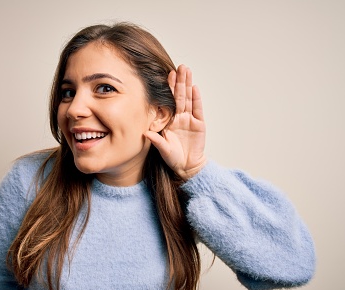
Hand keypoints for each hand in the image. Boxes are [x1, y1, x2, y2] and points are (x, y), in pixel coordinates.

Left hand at [145, 64, 206, 179]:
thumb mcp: (163, 149)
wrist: (187, 167)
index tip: (166, 75)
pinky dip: (196, 99)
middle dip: (179, 81)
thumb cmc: (173, 158)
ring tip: (188, 71)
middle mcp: (178, 117)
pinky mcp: (199, 124)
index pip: (168, 101)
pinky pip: (197, 109)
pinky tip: (195, 88)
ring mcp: (189, 119)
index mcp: (168, 120)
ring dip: (188, 85)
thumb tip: (145, 133)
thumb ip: (156, 141)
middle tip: (180, 67)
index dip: (168, 88)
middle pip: (179, 96)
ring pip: (188, 99)